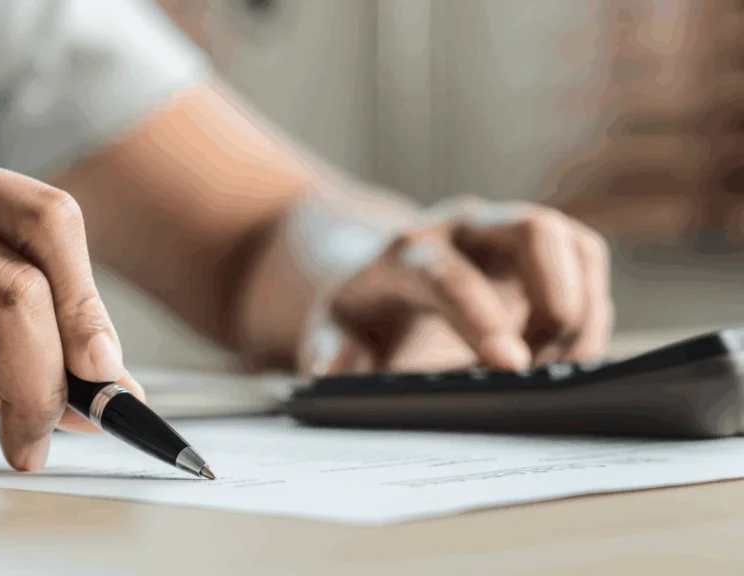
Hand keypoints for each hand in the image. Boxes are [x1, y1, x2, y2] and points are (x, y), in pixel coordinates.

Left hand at [298, 199, 612, 375]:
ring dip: (581, 316)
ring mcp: (510, 229)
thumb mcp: (332, 331)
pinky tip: (564, 357)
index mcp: (406, 252)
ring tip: (551, 373)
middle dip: (555, 300)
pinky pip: (589, 263)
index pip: (447, 275)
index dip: (480, 318)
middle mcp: (465, 228)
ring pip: (574, 246)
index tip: (511, 367)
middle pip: (533, 230)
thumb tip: (337, 372)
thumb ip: (331, 353)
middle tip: (540, 370)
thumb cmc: (365, 309)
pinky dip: (592, 315)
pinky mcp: (545, 245)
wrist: (386, 272)